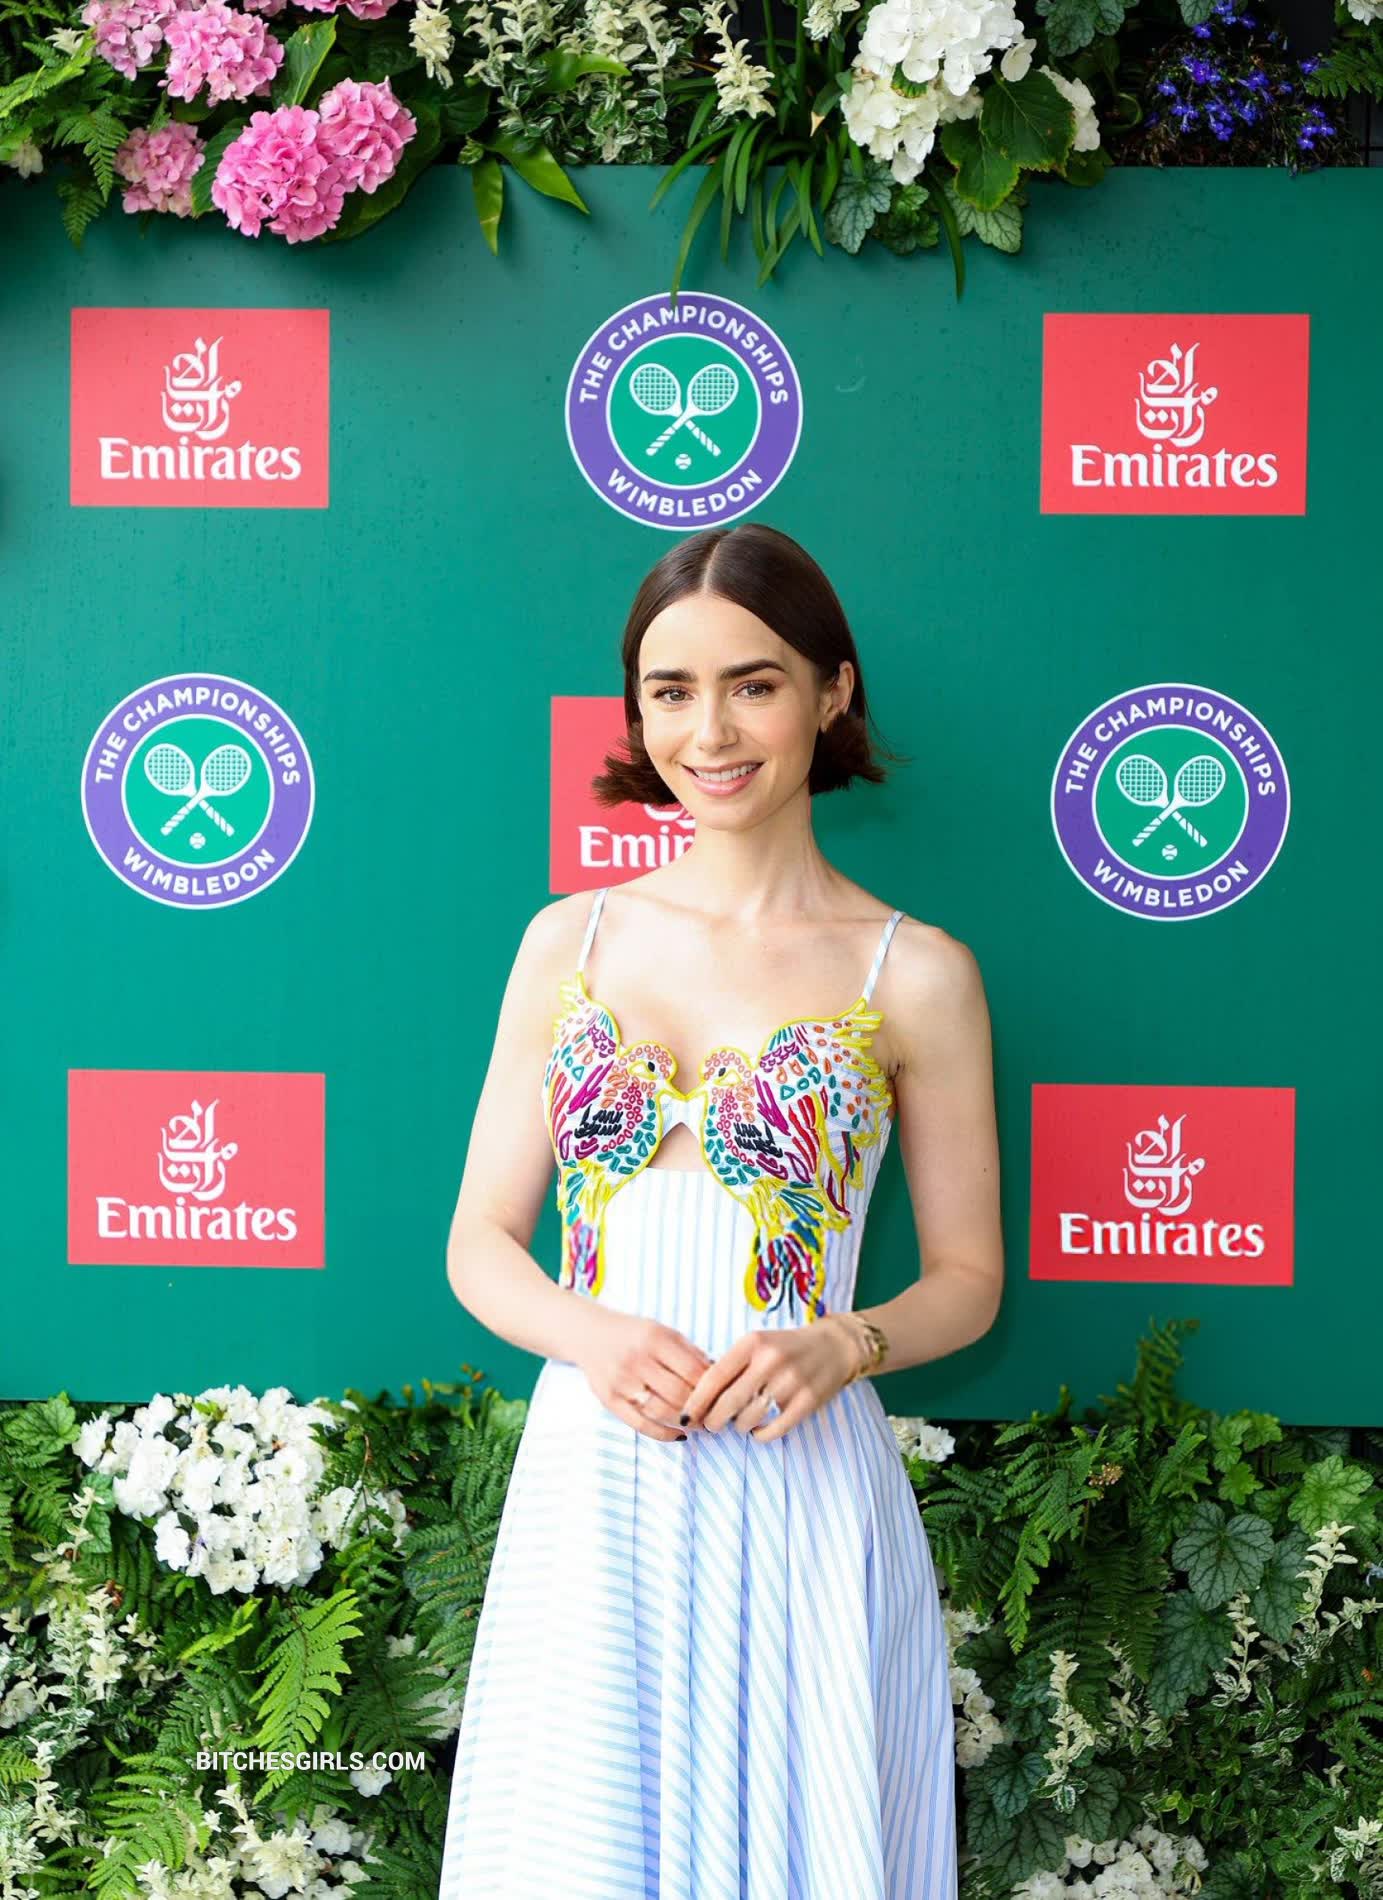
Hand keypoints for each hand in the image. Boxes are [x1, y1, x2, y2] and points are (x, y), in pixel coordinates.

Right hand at [575, 1309, 715, 1441]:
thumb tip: (720, 1377)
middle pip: (678, 1393)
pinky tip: (678, 1435)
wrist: (589, 1335)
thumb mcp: (664, 1332)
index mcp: (655, 1339)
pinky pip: (640, 1424)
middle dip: (701, 1409)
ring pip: (661, 1411)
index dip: (712, 1387)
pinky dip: (663, 1434)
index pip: (692, 1370)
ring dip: (686, 1423)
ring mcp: (621, 1381)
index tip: (724, 1397)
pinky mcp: (609, 1400)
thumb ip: (690, 1352)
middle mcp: (636, 1359)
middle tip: (715, 1416)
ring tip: (700, 1426)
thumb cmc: (635, 1335)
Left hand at [678, 1317, 861, 1442]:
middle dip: (713, 1421)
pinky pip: (773, 1430)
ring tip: (739, 1423)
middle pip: (727, 1403)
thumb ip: (731, 1365)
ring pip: (748, 1419)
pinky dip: (760, 1436)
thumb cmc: (786, 1347)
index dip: (695, 1401)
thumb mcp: (757, 1344)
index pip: (713, 1377)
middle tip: (711, 1426)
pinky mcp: (807, 1402)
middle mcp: (770, 1361)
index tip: (686, 1416)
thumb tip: (698, 1398)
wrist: (835, 1346)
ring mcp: (790, 1382)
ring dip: (738, 1427)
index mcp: (752, 1343)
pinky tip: (759, 1430)